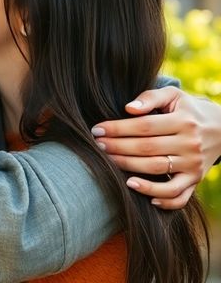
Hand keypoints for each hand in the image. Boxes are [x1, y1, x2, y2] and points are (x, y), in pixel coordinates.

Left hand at [92, 86, 220, 208]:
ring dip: (129, 168)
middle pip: (147, 148)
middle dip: (118, 147)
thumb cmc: (188, 110)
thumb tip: (128, 108)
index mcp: (183, 121)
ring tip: (108, 163)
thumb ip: (151, 97)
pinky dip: (158, 196)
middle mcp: (190, 144)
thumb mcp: (174, 96)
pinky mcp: (195, 180)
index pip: (144, 126)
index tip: (96, 130)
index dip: (117, 128)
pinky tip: (135, 187)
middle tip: (98, 146)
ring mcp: (193, 165)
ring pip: (157, 170)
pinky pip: (177, 195)